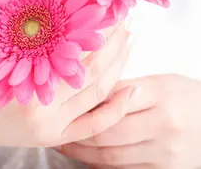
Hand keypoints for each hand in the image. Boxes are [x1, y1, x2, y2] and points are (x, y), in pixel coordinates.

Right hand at [0, 25, 131, 167]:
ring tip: (129, 40)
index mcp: (20, 82)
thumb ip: (20, 29)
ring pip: (98, 93)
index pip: (74, 47)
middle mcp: (39, 108)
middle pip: (92, 69)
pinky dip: (116, 109)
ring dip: (119, 64)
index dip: (97, 25)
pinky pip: (93, 126)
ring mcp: (50, 127)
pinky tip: (133, 90)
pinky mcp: (55, 137)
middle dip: (114, 40)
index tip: (109, 5)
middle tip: (125, 18)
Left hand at [58, 74, 200, 168]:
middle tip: (58, 130)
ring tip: (66, 144)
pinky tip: (88, 157)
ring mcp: (167, 153)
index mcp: (161, 94)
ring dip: (83, 153)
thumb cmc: (183, 96)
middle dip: (77, 134)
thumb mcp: (159, 82)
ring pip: (112, 157)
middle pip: (108, 133)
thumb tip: (89, 94)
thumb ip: (125, 87)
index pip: (112, 102)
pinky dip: (101, 165)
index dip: (85, 107)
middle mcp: (165, 125)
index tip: (66, 107)